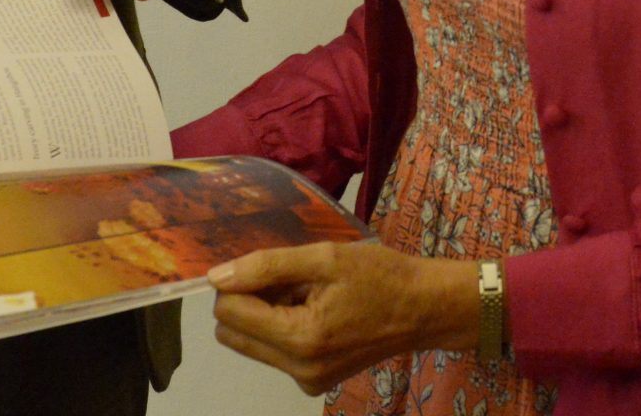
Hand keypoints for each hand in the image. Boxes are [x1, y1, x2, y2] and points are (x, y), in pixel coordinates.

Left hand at [209, 242, 480, 393]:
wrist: (425, 309)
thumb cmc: (381, 276)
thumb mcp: (326, 257)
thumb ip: (268, 266)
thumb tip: (216, 277)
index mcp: (300, 338)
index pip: (229, 312)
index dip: (239, 282)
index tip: (270, 266)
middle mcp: (297, 368)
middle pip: (233, 332)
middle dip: (251, 300)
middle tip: (292, 280)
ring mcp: (305, 379)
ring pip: (251, 342)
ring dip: (268, 313)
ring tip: (310, 293)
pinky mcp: (313, 382)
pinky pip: (274, 351)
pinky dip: (284, 326)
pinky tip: (318, 309)